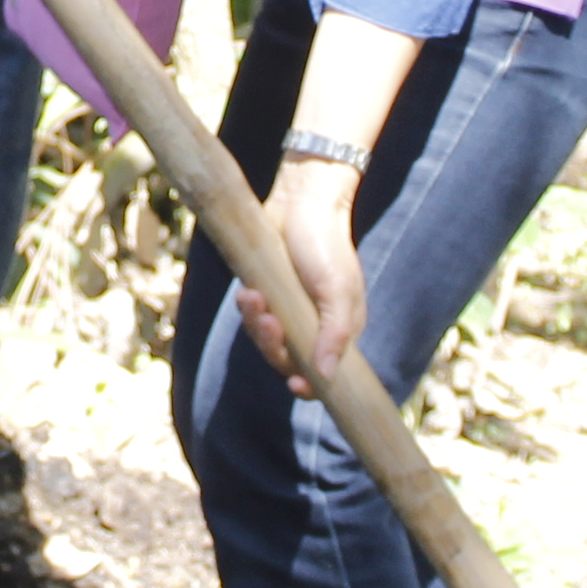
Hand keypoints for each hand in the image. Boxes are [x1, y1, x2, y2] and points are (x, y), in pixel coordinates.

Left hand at [239, 155, 370, 397]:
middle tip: (269, 322)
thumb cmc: (327, 246)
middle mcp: (312, 325)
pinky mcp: (267, 294)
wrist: (302, 202)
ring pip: (266, 339)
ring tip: (253, 299)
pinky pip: (252, 316)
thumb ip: (335, 334)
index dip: (310, 385)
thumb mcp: (338, 291)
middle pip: (288, 359)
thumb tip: (325, 376)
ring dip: (257, 325)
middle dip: (274, 346)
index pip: (324, 372)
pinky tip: (248, 293)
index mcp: (337, 330)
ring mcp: (288, 310)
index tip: (296, 385)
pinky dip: (248, 310)